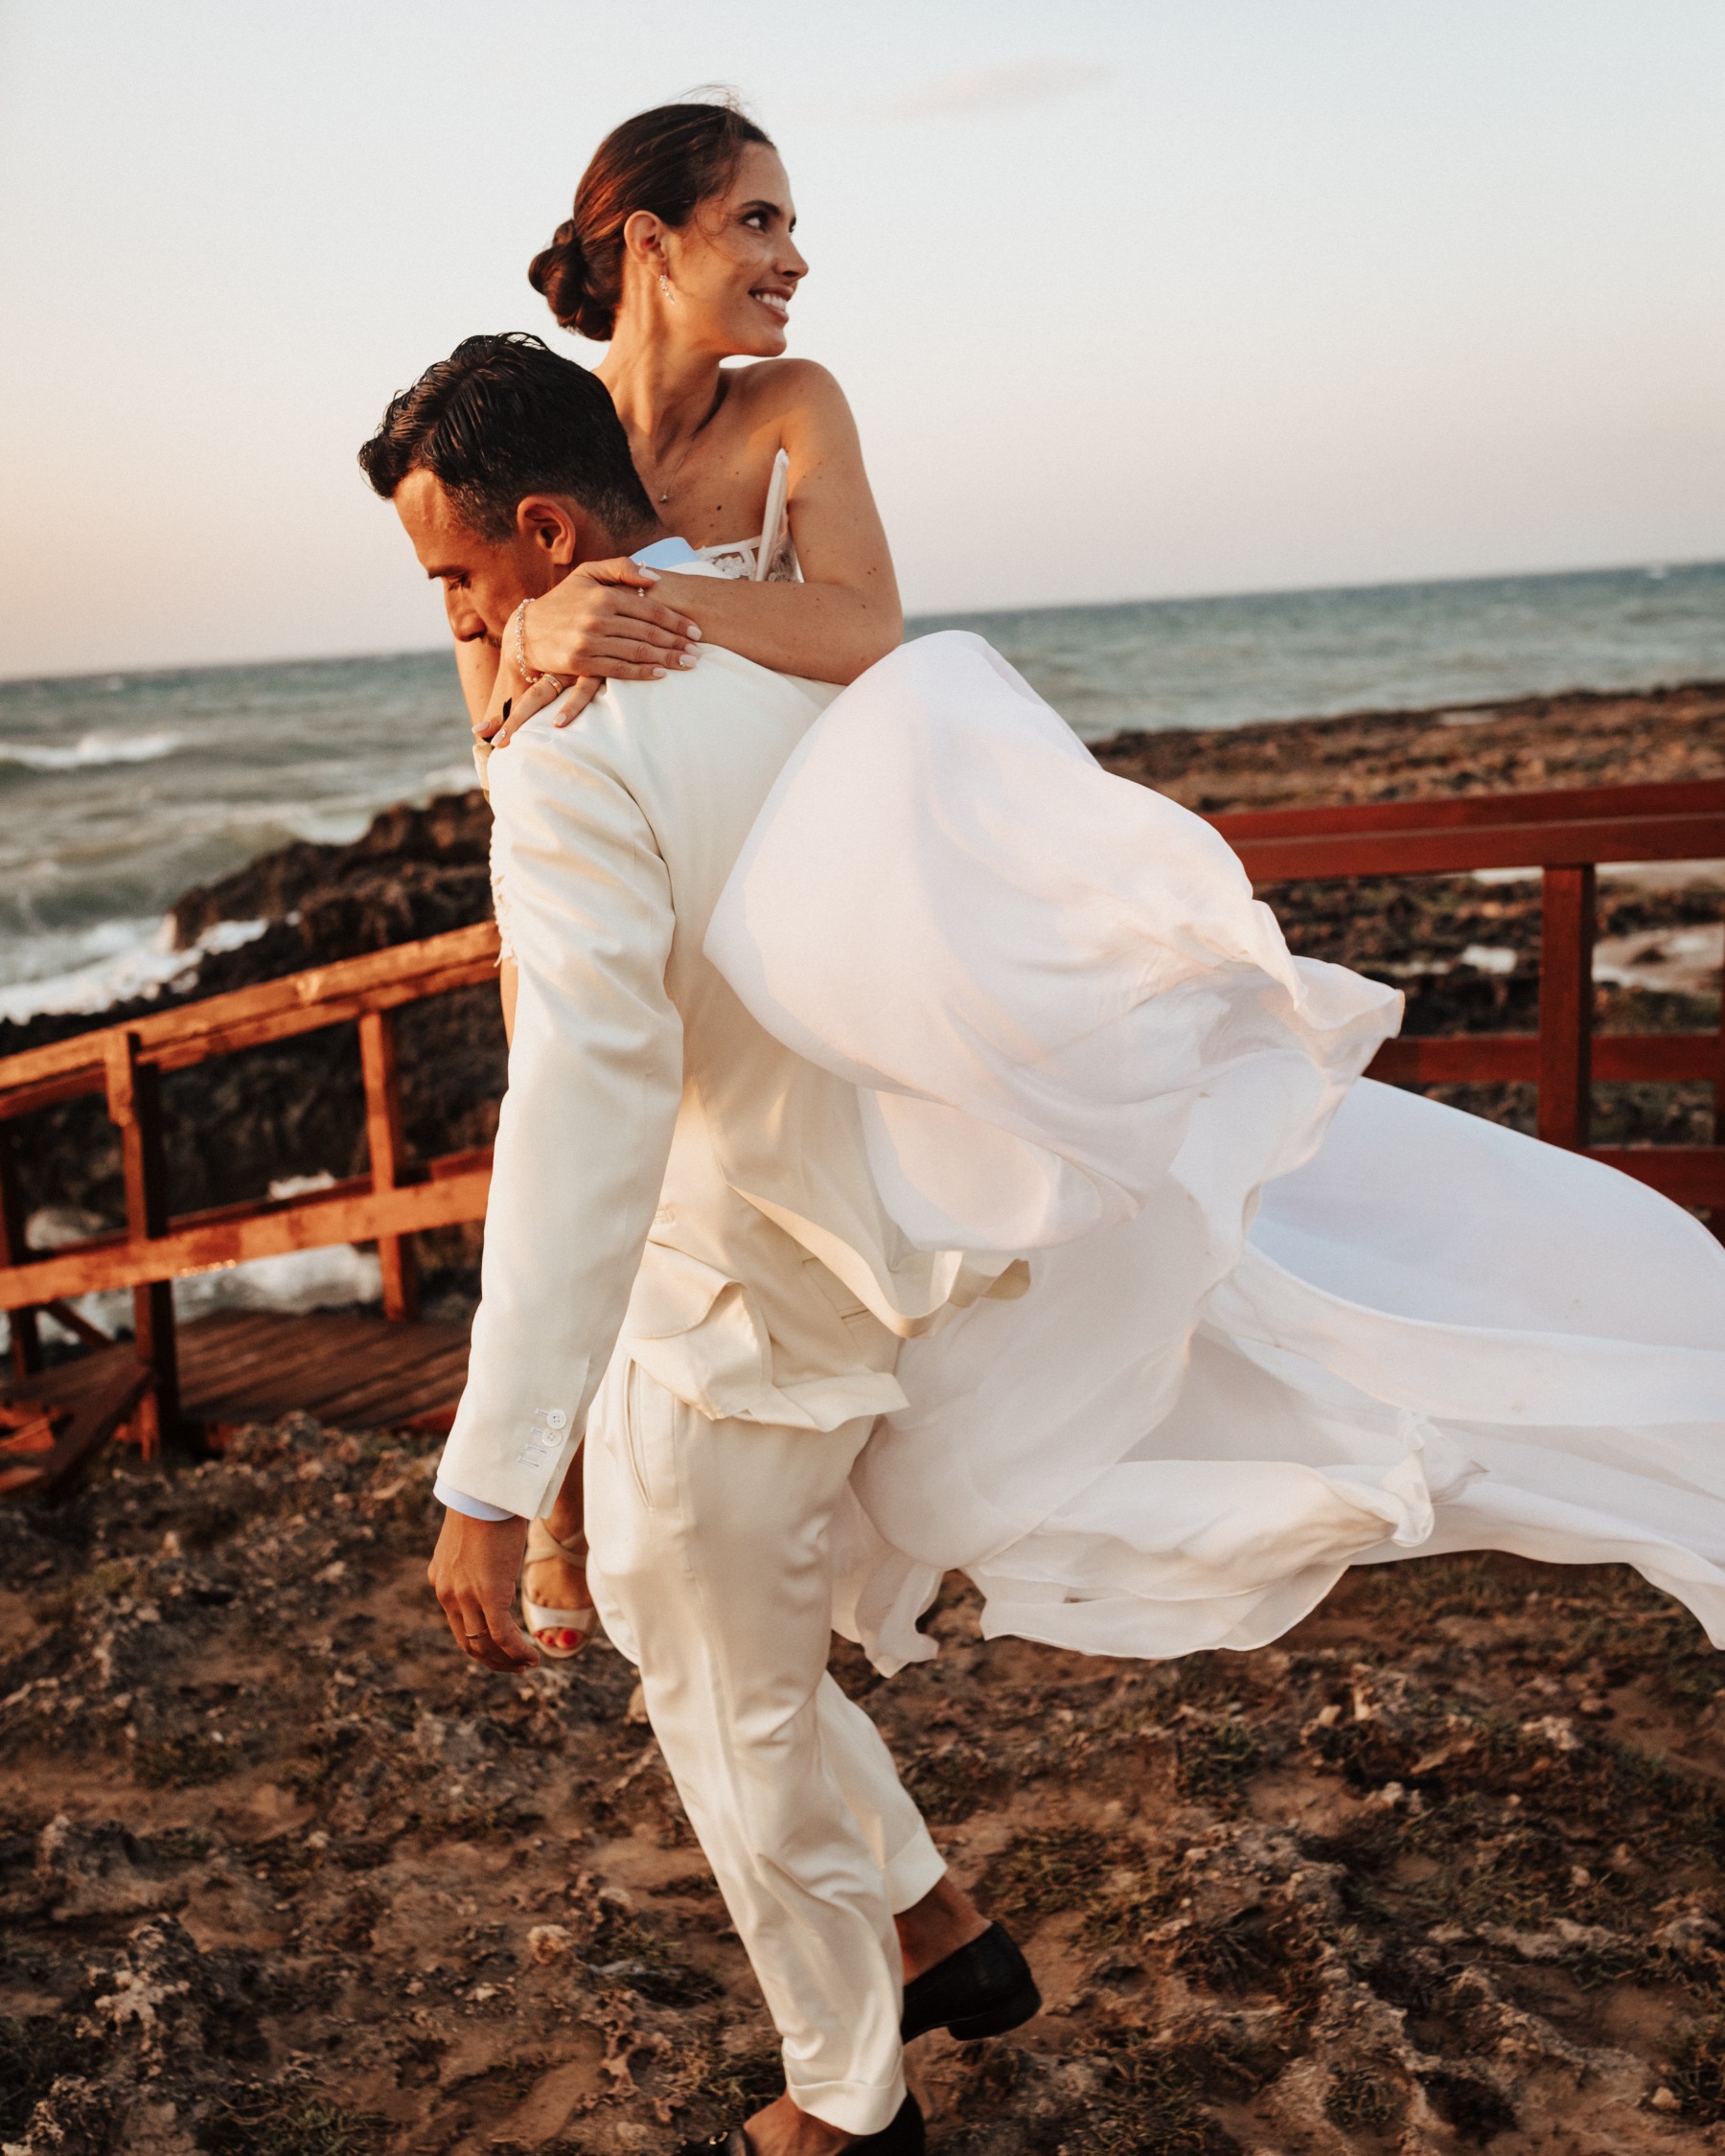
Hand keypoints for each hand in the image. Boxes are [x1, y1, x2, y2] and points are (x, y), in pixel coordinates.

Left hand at [427, 1510, 536, 1671]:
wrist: (485, 1491)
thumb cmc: (486, 1507)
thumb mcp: (474, 1545)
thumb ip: (478, 1569)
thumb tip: (502, 1588)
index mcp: (441, 1582)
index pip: (459, 1625)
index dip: (481, 1644)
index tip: (503, 1649)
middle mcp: (447, 1593)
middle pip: (468, 1642)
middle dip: (493, 1660)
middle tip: (516, 1666)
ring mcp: (464, 1595)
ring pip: (484, 1644)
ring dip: (507, 1660)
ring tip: (527, 1664)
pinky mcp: (487, 1593)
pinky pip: (502, 1635)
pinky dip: (518, 1651)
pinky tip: (533, 1657)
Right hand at [476, 558, 702, 745]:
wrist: (527, 630)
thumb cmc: (564, 600)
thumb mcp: (588, 573)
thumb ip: (621, 568)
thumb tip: (655, 578)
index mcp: (604, 594)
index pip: (651, 609)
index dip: (677, 621)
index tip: (696, 630)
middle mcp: (598, 617)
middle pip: (649, 632)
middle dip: (678, 643)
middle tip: (699, 651)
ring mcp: (589, 641)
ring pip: (638, 652)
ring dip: (668, 659)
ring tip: (688, 663)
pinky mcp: (582, 663)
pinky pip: (620, 670)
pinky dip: (643, 672)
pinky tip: (661, 673)